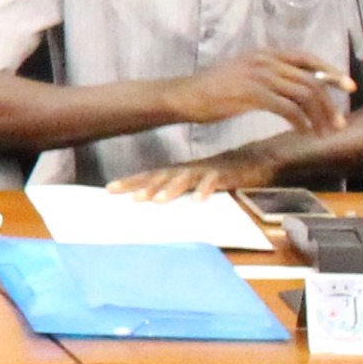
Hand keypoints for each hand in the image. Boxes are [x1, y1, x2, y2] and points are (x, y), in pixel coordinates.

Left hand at [112, 156, 275, 198]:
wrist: (253, 160)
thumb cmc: (218, 175)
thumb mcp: (192, 182)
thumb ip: (174, 189)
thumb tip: (149, 203)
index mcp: (177, 171)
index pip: (149, 175)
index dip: (130, 182)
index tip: (108, 189)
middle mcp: (187, 169)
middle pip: (161, 176)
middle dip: (144, 186)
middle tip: (129, 198)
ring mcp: (206, 171)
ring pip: (185, 179)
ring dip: (171, 189)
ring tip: (157, 201)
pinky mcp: (226, 175)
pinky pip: (215, 182)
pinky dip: (207, 190)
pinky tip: (198, 200)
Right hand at [174, 49, 352, 136]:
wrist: (184, 96)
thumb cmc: (212, 89)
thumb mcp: (244, 74)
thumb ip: (269, 76)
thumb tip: (296, 88)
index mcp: (265, 54)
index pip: (307, 58)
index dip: (330, 71)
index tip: (348, 85)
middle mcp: (265, 61)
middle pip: (311, 80)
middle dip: (329, 103)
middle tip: (338, 121)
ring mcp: (259, 76)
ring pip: (304, 95)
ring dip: (319, 116)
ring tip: (322, 131)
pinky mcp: (252, 94)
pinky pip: (288, 109)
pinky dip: (300, 122)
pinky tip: (302, 131)